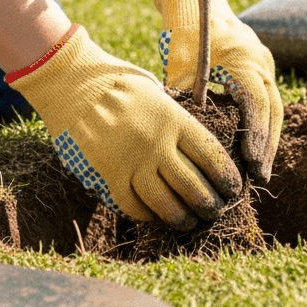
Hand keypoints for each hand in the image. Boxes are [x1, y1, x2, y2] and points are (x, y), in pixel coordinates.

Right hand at [7, 25, 240, 228]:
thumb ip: (178, 120)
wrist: (74, 83)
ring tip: (189, 223)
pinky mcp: (108, 174)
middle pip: (193, 186)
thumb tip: (200, 149)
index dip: (227, 178)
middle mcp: (157, 143)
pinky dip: (146, 216)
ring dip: (182, 218)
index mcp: (174, 119)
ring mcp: (132, 161)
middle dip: (209, 205)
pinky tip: (155, 216)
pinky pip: (132, 205)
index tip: (232, 189)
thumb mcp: (158, 94)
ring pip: (165, 204)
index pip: (212, 156)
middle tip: (215, 212)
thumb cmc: (120, 84)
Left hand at [153, 0, 281, 181]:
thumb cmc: (184, 35)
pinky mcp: (263, 65)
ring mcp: (266, 62)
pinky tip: (257, 144)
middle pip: (273, 110)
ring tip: (261, 168)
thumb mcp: (180, 68)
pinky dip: (265, 121)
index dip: (256, 137)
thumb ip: (187, 101)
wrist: (197, 1)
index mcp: (242, 61)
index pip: (256, 105)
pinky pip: (269, 97)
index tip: (252, 164)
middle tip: (261, 176)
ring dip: (269, 137)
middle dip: (267, 145)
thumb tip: (188, 142)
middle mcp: (261, 62)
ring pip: (275, 106)